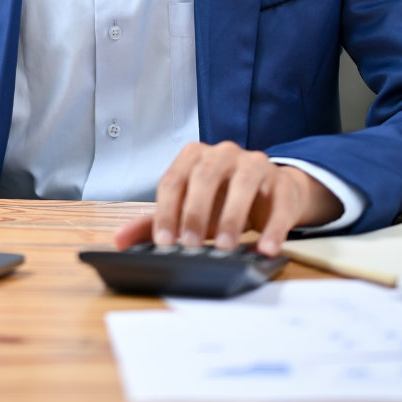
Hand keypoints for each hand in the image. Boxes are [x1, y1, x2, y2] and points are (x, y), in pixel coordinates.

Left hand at [112, 141, 342, 256]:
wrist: (270, 193)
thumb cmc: (220, 201)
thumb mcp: (187, 210)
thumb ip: (154, 223)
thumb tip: (118, 240)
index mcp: (193, 156)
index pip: (173, 181)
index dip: (166, 211)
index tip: (163, 241)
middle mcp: (222, 153)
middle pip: (204, 177)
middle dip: (195, 212)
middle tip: (191, 244)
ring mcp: (254, 163)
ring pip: (242, 184)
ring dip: (232, 217)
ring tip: (226, 247)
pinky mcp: (282, 182)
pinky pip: (278, 203)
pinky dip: (272, 226)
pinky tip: (265, 248)